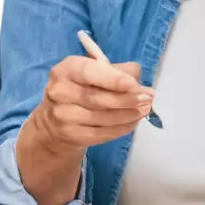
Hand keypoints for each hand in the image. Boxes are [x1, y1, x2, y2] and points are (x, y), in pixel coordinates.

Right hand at [32, 56, 154, 151]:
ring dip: (128, 114)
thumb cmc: (80, 90)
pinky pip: (102, 133)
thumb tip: (137, 74)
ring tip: (145, 109)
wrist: (55, 122)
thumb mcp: (93, 73)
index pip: (88, 72)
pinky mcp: (72, 135)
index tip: (134, 84)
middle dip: (127, 99)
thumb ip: (115, 70)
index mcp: (65, 70)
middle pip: (97, 98)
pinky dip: (122, 128)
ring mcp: (64, 116)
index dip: (113, 79)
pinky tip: (133, 122)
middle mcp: (60, 92)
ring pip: (102, 117)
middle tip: (148, 98)